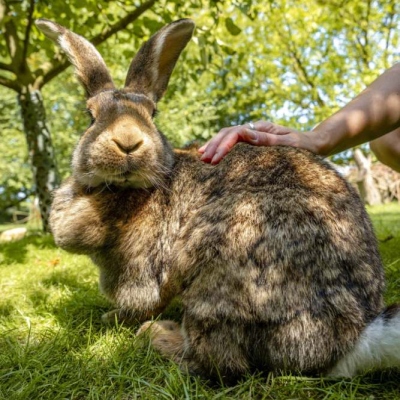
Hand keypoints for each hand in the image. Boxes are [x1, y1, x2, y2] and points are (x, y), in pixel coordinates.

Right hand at [199, 120, 320, 163]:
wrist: (315, 145)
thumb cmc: (305, 147)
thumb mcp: (289, 144)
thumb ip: (267, 140)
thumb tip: (245, 135)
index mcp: (263, 128)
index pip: (237, 133)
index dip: (224, 145)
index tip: (214, 159)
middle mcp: (256, 129)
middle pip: (228, 133)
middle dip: (214, 145)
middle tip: (202, 159)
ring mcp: (254, 134)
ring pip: (228, 136)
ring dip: (215, 145)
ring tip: (202, 157)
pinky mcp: (253, 142)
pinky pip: (234, 143)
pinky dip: (222, 147)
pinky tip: (213, 154)